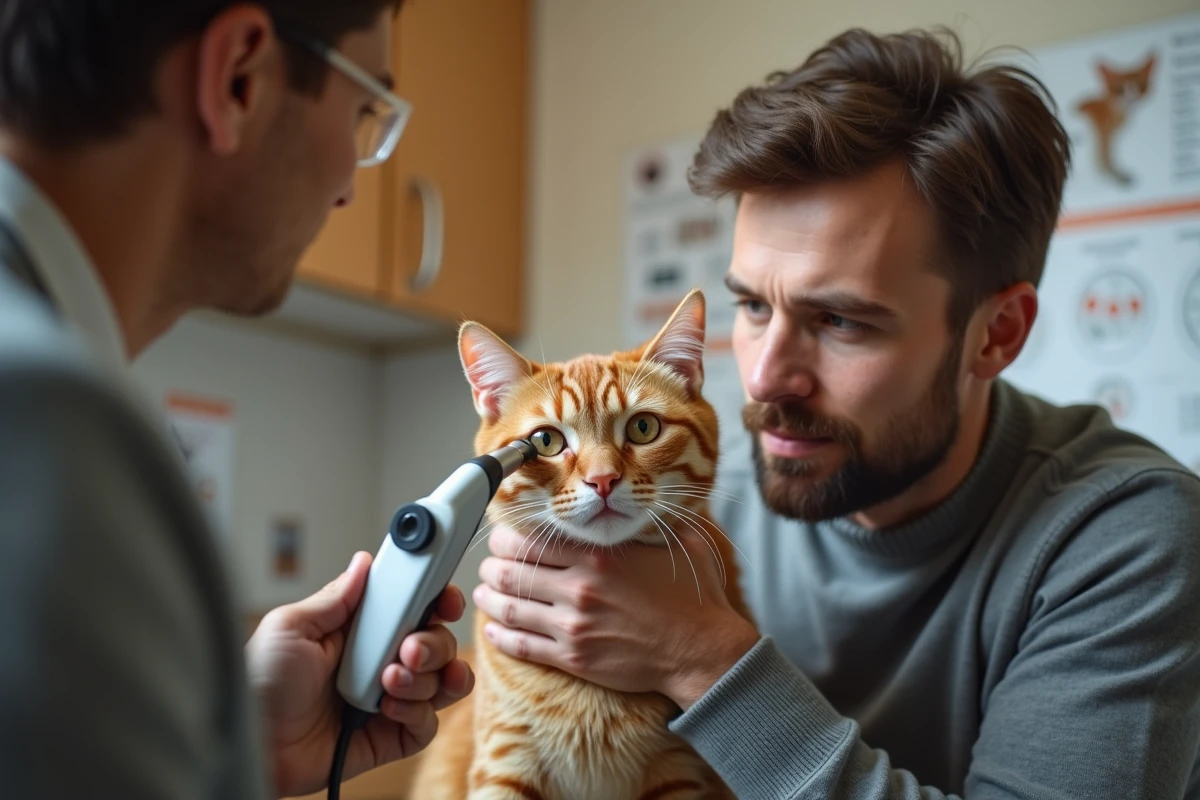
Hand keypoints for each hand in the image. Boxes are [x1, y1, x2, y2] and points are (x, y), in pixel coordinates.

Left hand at [245, 552, 474, 797]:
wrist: (249, 742)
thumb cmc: (257, 684)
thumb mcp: (290, 627)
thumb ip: (335, 598)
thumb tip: (364, 562)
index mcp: (360, 629)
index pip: (414, 608)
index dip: (438, 601)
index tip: (444, 601)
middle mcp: (380, 661)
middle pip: (438, 642)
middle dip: (433, 643)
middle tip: (407, 649)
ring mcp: (388, 699)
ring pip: (441, 681)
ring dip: (425, 678)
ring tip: (390, 682)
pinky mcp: (389, 737)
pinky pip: (428, 723)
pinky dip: (418, 712)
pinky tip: (388, 709)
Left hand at [473, 526, 758, 709]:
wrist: (701, 652)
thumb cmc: (692, 598)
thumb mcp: (677, 543)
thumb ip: (652, 520)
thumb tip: (646, 494)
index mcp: (599, 555)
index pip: (532, 540)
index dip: (507, 538)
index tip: (503, 538)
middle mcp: (579, 588)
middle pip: (511, 571)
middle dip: (492, 566)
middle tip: (489, 565)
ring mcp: (573, 626)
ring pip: (509, 608)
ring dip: (488, 599)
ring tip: (482, 593)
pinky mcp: (573, 658)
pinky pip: (522, 646)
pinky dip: (500, 636)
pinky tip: (492, 629)